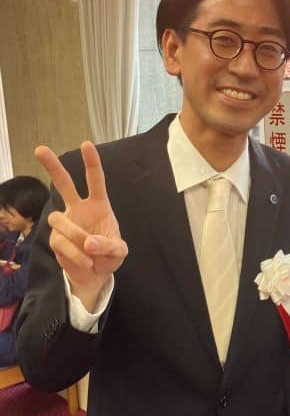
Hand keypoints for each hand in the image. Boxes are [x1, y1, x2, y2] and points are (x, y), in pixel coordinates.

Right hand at [35, 142, 127, 311]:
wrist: (95, 274)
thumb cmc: (109, 255)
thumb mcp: (119, 251)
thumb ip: (110, 246)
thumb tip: (89, 243)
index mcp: (99, 205)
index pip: (95, 180)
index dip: (91, 163)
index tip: (86, 144)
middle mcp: (79, 209)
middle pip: (64, 183)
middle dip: (52, 166)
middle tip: (40, 149)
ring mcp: (65, 222)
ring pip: (58, 218)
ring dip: (75, 235)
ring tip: (89, 250)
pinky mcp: (55, 238)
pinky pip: (60, 242)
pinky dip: (74, 254)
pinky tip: (85, 261)